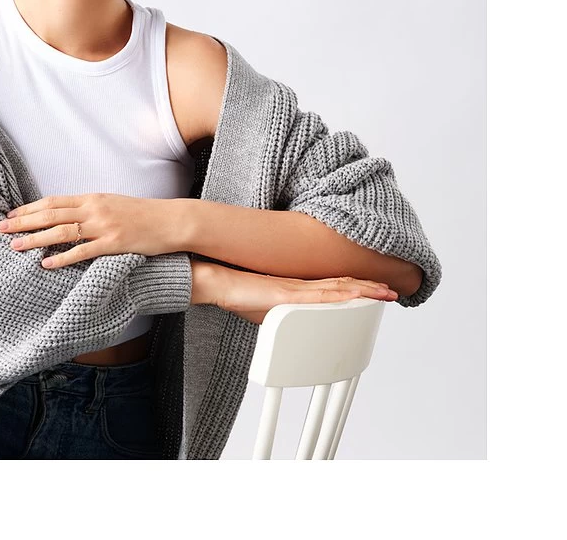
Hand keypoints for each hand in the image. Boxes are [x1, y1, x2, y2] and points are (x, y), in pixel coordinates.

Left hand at [0, 193, 175, 268]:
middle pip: (51, 213)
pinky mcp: (113, 244)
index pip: (53, 201)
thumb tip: (65, 214)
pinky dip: (62, 258)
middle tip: (1, 227)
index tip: (11, 213)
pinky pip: (82, 251)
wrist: (170, 221)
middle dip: (23, 221)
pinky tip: (45, 264)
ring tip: (14, 245)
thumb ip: (89, 208)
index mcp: (92, 198)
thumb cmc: (141, 214)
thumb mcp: (112, 204)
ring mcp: (103, 226)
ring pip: (61, 231)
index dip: (29, 208)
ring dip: (35, 239)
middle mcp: (94, 209)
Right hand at [216, 266, 398, 323]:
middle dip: (369, 288)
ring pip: (339, 288)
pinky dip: (342, 296)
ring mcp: (297, 289)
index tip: (375, 292)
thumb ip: (284, 316)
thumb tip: (290, 327)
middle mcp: (302, 285)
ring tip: (384, 293)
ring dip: (364, 291)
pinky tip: (357, 297)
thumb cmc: (239, 295)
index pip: (335, 287)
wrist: (220, 283)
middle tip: (391, 291)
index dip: (357, 288)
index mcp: (298, 289)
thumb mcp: (267, 311)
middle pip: (343, 285)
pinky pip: (321, 295)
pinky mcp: (288, 295)